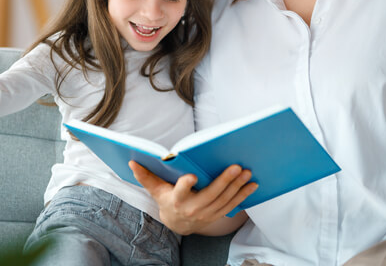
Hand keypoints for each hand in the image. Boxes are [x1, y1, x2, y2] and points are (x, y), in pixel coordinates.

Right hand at [129, 162, 257, 234]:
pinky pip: (232, 206)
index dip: (186, 185)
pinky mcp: (217, 215)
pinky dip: (243, 196)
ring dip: (238, 187)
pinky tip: (253, 185)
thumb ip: (146, 176)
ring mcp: (206, 214)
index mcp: (176, 200)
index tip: (192, 176)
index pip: (180, 192)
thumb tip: (132, 162)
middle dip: (224, 182)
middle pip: (210, 195)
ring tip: (248, 173)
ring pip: (224, 200)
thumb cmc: (167, 200)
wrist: (178, 224)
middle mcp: (192, 209)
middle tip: (236, 167)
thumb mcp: (156, 190)